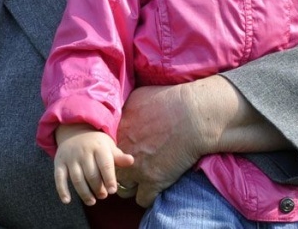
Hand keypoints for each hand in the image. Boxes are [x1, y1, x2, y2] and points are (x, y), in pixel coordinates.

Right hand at [54, 124, 133, 205]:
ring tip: (92, 201)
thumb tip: (131, 161)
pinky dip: (62, 190)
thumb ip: (118, 157)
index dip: (109, 178)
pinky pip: (59, 178)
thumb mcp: (108, 146)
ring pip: (77, 179)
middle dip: (98, 188)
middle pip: (91, 174)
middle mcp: (84, 152)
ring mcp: (70, 158)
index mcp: (99, 147)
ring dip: (84, 193)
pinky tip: (67, 201)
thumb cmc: (96, 143)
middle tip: (103, 196)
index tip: (113, 191)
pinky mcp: (59, 163)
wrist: (74, 130)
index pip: (105, 165)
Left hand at [116, 80, 219, 206]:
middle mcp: (122, 153)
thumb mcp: (137, 97)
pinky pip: (142, 200)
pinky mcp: (153, 182)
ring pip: (123, 190)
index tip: (126, 153)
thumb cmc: (168, 100)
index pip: (105, 153)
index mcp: (117, 134)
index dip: (115, 155)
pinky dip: (149, 196)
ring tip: (143, 179)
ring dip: (132, 186)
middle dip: (119, 172)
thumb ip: (125, 109)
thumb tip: (122, 112)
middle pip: (110, 173)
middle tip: (131, 169)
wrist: (192, 115)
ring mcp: (136, 170)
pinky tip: (156, 188)